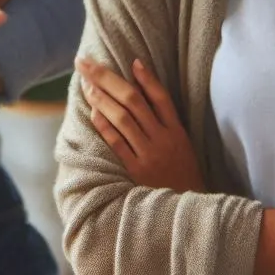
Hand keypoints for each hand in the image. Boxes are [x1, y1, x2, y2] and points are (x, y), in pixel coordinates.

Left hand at [77, 56, 204, 193]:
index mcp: (177, 132)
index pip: (161, 97)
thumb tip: (145, 94)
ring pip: (123, 119)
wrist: (188, 213)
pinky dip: (105, 126)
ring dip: (102, 99)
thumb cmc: (181, 176)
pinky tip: (93, 112)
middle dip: (107, 78)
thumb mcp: (182, 146)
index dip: (147, 78)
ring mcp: (150, 155)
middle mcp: (163, 139)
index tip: (131, 61)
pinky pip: (118, 144)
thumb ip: (166, 123)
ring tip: (86, 85)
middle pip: (134, 101)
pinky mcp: (137, 172)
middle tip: (86, 63)